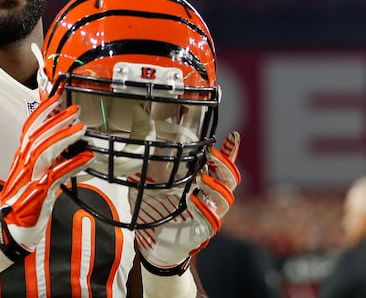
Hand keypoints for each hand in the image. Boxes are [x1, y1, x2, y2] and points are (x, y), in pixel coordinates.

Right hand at [0, 94, 94, 260]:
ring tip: (81, 129)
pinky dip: (72, 164)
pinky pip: (56, 174)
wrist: (9, 229)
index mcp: (21, 157)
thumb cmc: (23, 203)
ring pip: (44, 150)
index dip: (43, 111)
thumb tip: (66, 145)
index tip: (57, 98)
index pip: (30, 128)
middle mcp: (23, 164)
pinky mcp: (39, 193)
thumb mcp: (33, 175)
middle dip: (57, 120)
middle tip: (75, 111)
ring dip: (64, 137)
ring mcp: (30, 177)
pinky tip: (86, 157)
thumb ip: (47, 160)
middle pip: (37, 135)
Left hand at [133, 131, 240, 274]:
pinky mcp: (204, 231)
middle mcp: (210, 198)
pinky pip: (212, 220)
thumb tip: (145, 137)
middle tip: (212, 154)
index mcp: (201, 183)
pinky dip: (204, 209)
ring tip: (202, 177)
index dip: (230, 151)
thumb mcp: (151, 181)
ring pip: (226, 199)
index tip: (232, 135)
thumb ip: (152, 162)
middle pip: (230, 179)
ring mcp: (209, 214)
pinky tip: (193, 200)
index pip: (221, 165)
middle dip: (224, 165)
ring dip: (216, 186)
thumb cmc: (154, 208)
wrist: (150, 241)